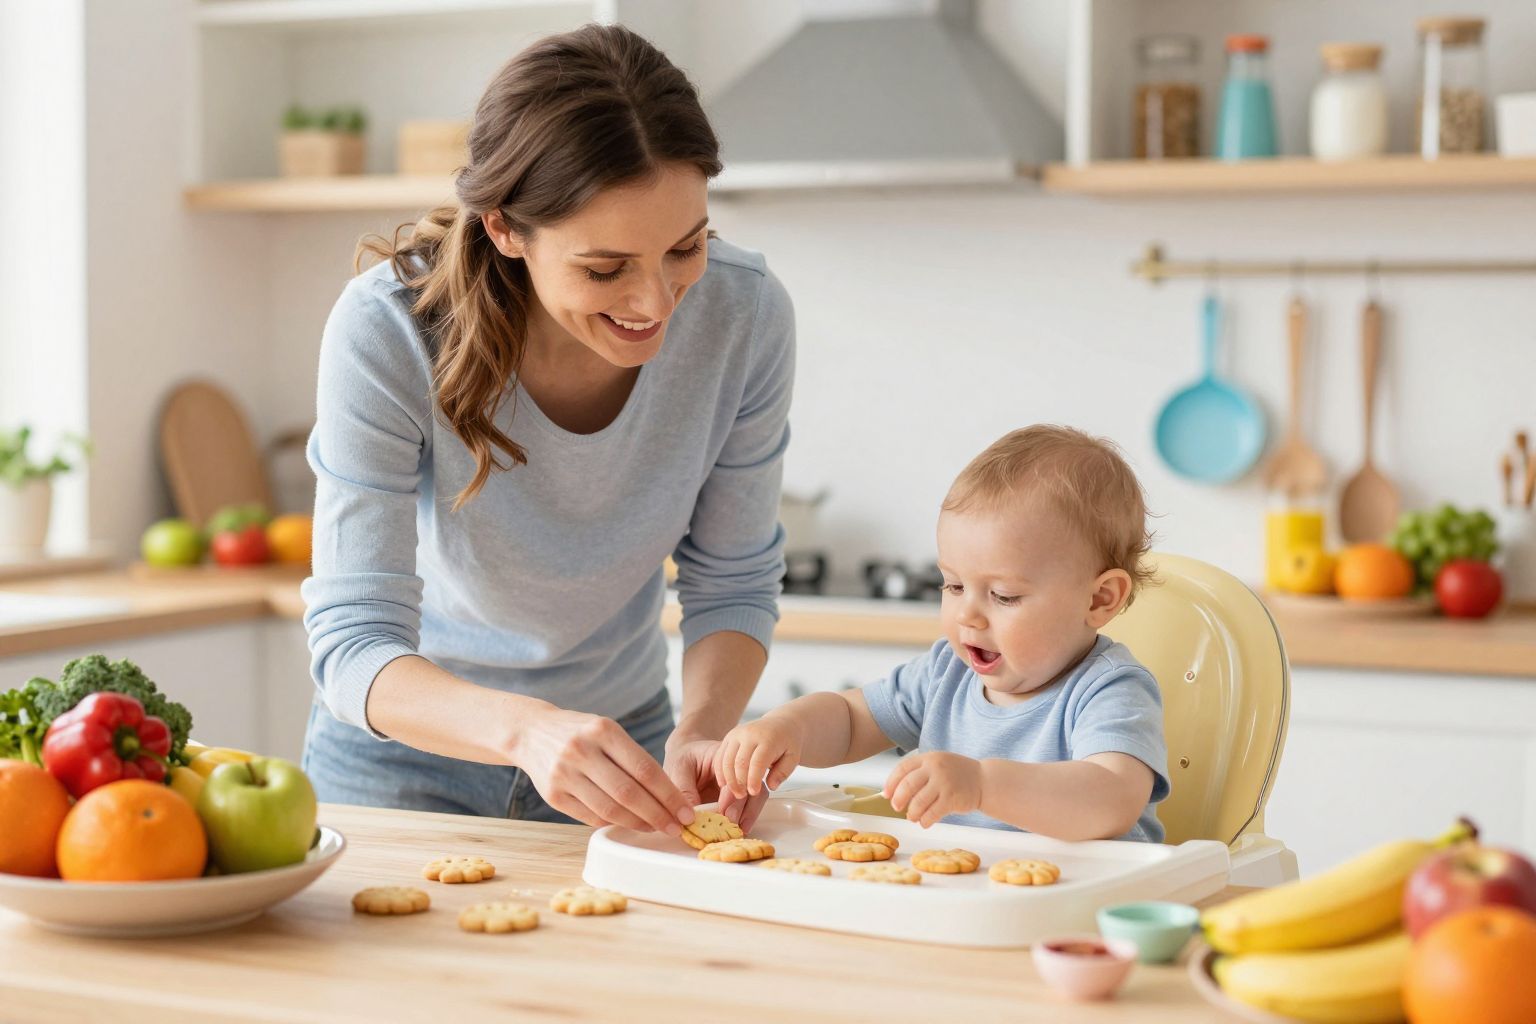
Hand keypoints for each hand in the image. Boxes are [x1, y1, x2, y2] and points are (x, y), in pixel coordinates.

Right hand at [510, 704, 695, 835]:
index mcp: (603, 730)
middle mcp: (582, 751)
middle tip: (677, 827)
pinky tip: (628, 824)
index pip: (645, 769)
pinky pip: (589, 817)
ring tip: (655, 828)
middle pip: (629, 793)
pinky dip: (612, 823)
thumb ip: (631, 757)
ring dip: (637, 823)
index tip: (686, 811)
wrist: (530, 732)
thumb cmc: (579, 732)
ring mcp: (564, 774)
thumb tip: (667, 796)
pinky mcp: (552, 796)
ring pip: (609, 809)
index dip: (669, 795)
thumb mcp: (605, 730)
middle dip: (658, 814)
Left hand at [663, 735, 767, 831]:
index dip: (731, 794)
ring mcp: (741, 782)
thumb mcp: (678, 770)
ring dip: (750, 813)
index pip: (735, 774)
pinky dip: (748, 817)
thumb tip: (691, 817)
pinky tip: (741, 829)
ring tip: (740, 829)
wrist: (685, 757)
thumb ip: (684, 791)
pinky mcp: (739, 796)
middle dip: (743, 806)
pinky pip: (750, 805)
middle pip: (750, 784)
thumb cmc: (682, 759)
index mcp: (724, 757)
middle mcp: (737, 768)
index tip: (724, 811)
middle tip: (732, 821)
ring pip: (756, 795)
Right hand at [715, 716, 802, 804]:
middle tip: (743, 796)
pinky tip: (725, 783)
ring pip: (726, 760)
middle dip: (739, 782)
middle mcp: (750, 734)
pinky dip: (720, 771)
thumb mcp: (793, 757)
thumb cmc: (787, 742)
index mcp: (768, 739)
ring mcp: (737, 734)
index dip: (753, 780)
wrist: (780, 723)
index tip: (753, 792)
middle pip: (739, 762)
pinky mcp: (729, 736)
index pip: (757, 762)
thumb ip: (783, 773)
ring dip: (729, 779)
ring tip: (736, 792)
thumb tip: (771, 786)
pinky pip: (720, 756)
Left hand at [884, 751, 982, 827]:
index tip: (886, 794)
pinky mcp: (952, 798)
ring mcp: (944, 783)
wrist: (984, 780)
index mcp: (928, 758)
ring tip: (912, 817)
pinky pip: (932, 813)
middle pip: (907, 785)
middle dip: (898, 799)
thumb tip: (893, 792)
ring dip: (912, 813)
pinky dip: (925, 820)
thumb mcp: (937, 764)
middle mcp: (935, 768)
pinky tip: (924, 822)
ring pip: (918, 802)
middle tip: (896, 807)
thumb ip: (919, 773)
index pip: (902, 769)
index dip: (891, 783)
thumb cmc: (956, 774)